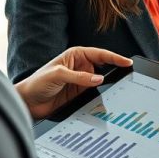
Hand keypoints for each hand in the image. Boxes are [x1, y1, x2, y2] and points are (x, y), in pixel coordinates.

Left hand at [15, 47, 131, 118]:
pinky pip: (96, 92)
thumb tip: (99, 79)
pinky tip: (109, 96)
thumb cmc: (37, 83)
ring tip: (122, 85)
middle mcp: (80, 66)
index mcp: (75, 55)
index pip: (100, 54)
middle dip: (116, 68)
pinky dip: (103, 93)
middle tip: (130, 73)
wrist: (28, 103)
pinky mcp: (81, 93)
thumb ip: (79, 77)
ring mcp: (82, 80)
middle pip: (104, 66)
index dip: (114, 57)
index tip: (127, 62)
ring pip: (101, 80)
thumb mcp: (58, 75)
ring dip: (110, 83)